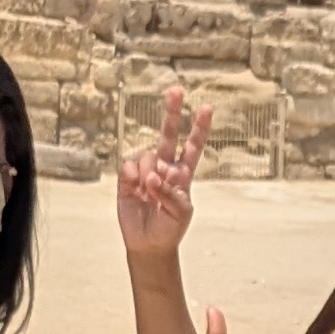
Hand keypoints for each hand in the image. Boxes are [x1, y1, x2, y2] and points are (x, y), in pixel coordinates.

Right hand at [115, 92, 213, 266]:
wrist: (149, 243)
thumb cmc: (171, 227)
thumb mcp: (181, 213)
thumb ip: (171, 193)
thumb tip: (152, 178)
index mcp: (183, 173)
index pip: (193, 146)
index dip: (200, 128)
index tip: (207, 107)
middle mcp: (165, 167)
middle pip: (168, 134)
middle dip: (172, 112)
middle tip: (176, 90)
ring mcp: (145, 171)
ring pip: (147, 156)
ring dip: (149, 174)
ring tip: (150, 194)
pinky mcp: (127, 178)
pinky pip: (129, 166)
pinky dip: (133, 177)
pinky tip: (135, 190)